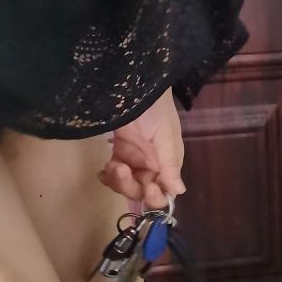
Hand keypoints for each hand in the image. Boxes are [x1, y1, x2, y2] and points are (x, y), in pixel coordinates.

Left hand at [99, 88, 186, 208]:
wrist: (134, 85)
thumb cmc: (155, 108)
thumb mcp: (165, 135)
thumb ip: (169, 164)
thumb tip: (179, 191)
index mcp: (167, 162)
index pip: (164, 192)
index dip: (156, 196)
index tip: (148, 186)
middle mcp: (152, 165)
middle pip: (142, 191)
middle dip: (130, 186)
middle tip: (121, 169)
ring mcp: (134, 159)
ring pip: (126, 184)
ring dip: (117, 180)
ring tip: (112, 164)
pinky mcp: (119, 151)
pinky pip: (114, 173)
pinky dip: (108, 176)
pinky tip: (103, 171)